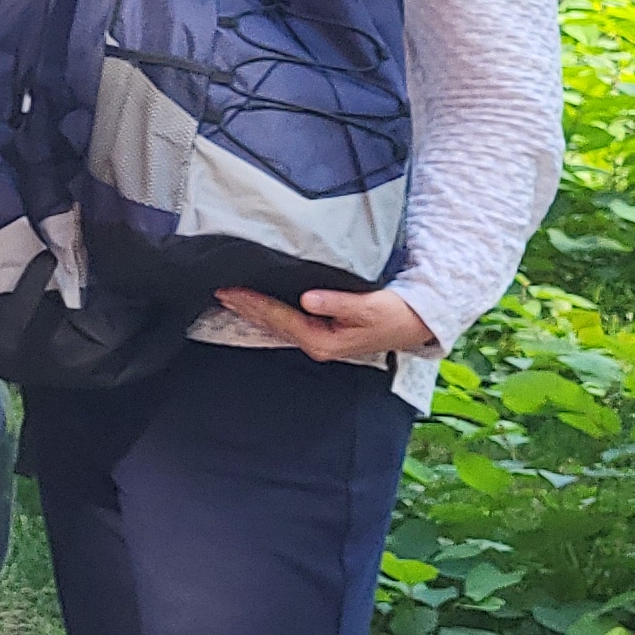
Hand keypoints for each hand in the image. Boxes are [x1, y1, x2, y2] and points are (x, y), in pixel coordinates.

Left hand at [212, 284, 435, 364]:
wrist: (415, 324)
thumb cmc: (394, 314)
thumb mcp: (369, 307)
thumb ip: (338, 303)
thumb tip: (309, 299)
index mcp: (322, 341)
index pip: (280, 319)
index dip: (255, 304)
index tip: (232, 291)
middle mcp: (316, 344)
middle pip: (273, 323)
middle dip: (246, 307)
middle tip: (219, 291)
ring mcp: (318, 340)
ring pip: (278, 323)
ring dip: (254, 310)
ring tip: (230, 296)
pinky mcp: (323, 333)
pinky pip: (288, 322)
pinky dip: (270, 311)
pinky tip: (259, 305)